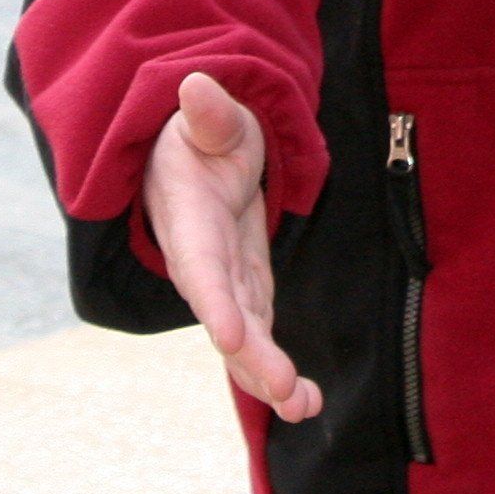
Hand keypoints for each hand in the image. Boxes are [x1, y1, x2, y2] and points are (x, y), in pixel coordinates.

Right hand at [142, 71, 322, 421]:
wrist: (192, 152)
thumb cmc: (199, 132)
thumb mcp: (207, 116)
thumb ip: (207, 112)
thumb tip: (195, 87)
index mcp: (188, 218)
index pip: (200, 264)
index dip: (215, 300)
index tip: (232, 335)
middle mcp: (200, 261)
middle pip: (226, 313)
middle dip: (253, 355)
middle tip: (286, 388)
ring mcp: (224, 281)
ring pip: (243, 336)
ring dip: (268, 376)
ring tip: (304, 407)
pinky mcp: (246, 291)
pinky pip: (259, 336)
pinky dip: (276, 370)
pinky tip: (306, 402)